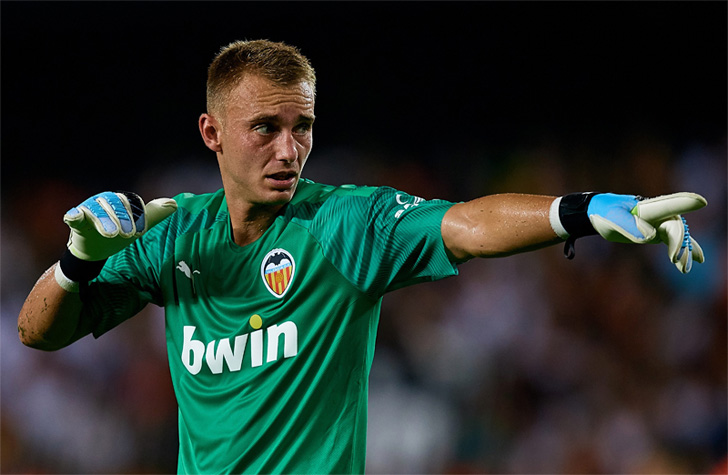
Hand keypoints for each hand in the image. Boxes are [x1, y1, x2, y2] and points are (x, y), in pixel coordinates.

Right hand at [64, 191, 176, 260]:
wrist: (96, 248)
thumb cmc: (119, 232)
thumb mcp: (139, 225)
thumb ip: (154, 214)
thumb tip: (174, 204)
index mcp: (121, 201)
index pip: (131, 205)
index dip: (137, 217)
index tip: (141, 231)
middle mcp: (105, 201)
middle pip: (114, 206)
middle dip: (122, 219)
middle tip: (128, 234)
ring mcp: (90, 209)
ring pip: (97, 211)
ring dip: (104, 221)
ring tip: (111, 234)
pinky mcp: (77, 219)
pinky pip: (74, 215)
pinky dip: (74, 215)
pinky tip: (74, 216)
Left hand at [588, 192, 706, 272]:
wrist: (597, 213)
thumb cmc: (605, 213)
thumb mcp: (613, 218)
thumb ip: (630, 226)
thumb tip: (651, 236)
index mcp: (647, 206)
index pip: (668, 205)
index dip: (685, 203)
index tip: (700, 202)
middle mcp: (658, 213)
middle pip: (675, 226)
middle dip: (679, 242)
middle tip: (676, 259)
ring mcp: (659, 222)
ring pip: (677, 235)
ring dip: (683, 250)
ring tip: (685, 267)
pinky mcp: (657, 232)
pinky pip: (673, 241)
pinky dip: (683, 250)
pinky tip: (697, 259)